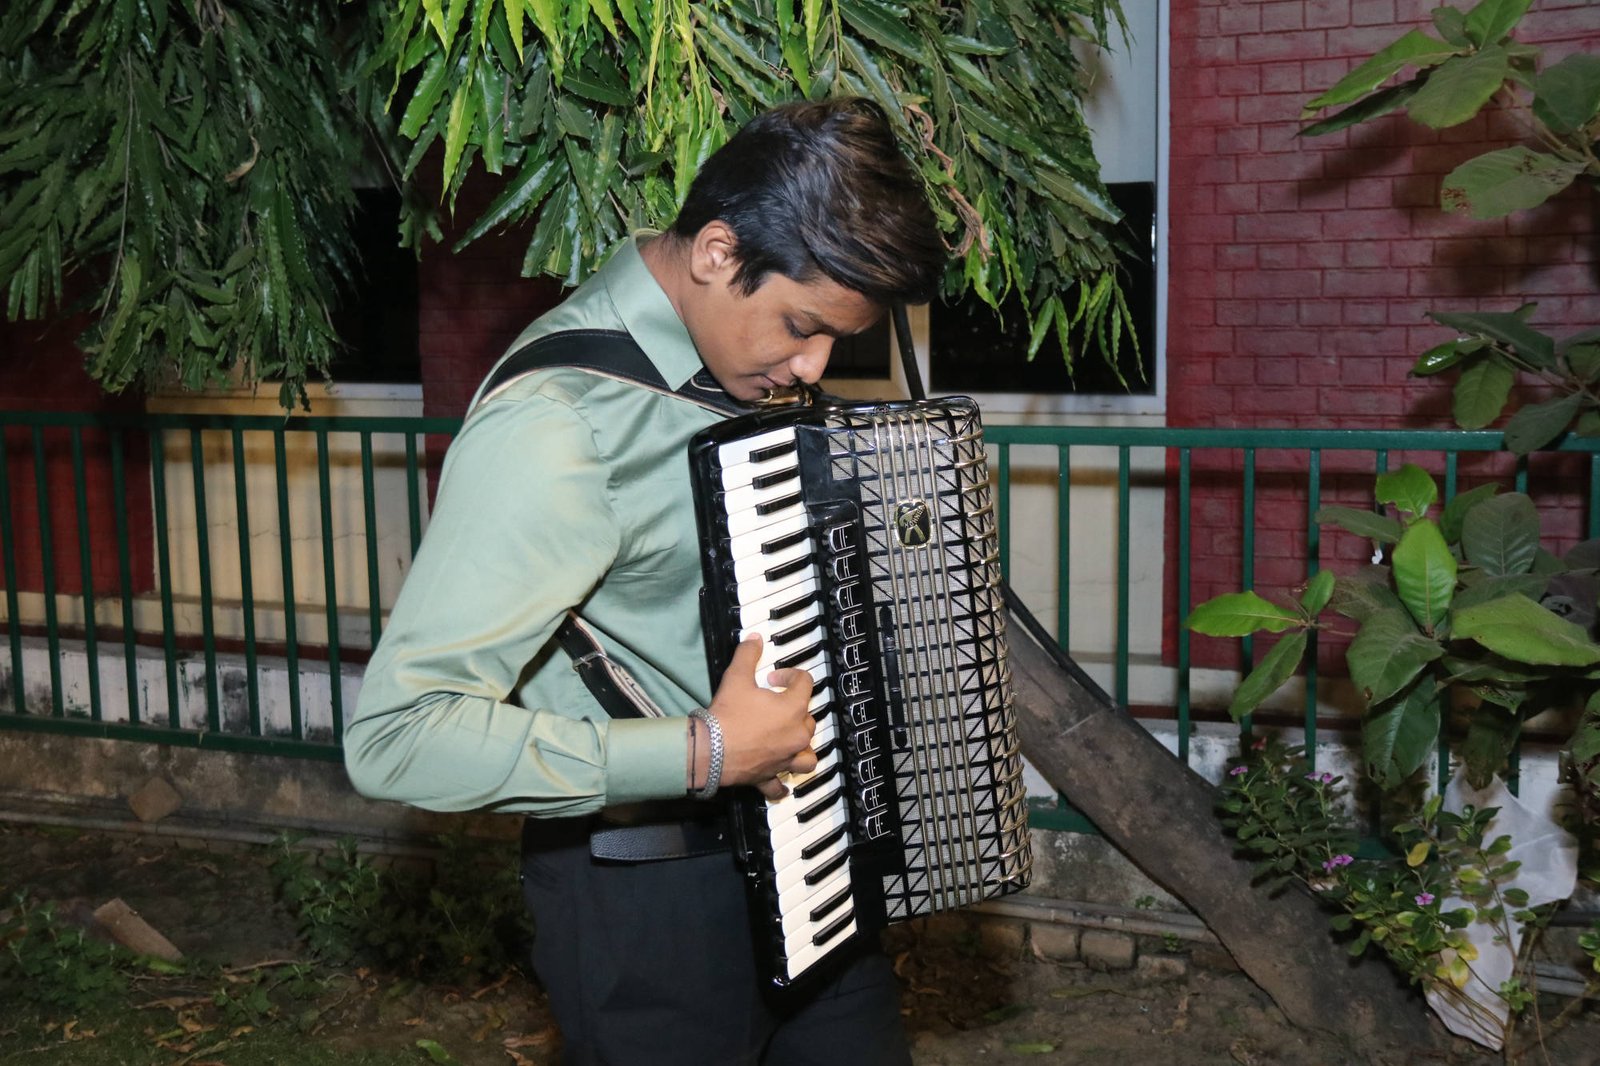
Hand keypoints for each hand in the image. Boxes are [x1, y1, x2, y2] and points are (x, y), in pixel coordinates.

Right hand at [707, 635, 818, 799]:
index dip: (789, 675)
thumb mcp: (736, 677)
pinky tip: (779, 780)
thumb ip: (748, 655)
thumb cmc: (727, 714)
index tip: (772, 677)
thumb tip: (753, 639)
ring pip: (808, 755)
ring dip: (802, 746)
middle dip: (794, 708)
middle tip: (774, 703)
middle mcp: (796, 736)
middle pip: (808, 717)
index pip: (805, 683)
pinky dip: (782, 783)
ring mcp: (785, 759)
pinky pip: (782, 784)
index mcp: (793, 709)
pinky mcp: (770, 776)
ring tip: (790, 740)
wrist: (709, 751)